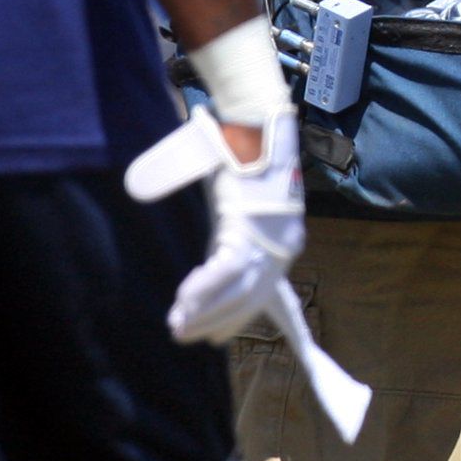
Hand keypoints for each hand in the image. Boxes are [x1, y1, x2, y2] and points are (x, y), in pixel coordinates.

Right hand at [164, 117, 307, 343]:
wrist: (254, 123)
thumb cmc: (242, 156)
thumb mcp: (233, 203)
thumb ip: (221, 231)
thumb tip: (205, 254)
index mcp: (283, 242)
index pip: (263, 292)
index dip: (238, 318)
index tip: (215, 337)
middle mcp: (282, 246)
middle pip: (250, 297)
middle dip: (216, 321)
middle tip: (183, 335)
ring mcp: (268, 238)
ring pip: (238, 291)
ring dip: (205, 312)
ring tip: (177, 327)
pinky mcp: (249, 227)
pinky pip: (227, 270)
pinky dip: (204, 289)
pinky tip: (183, 304)